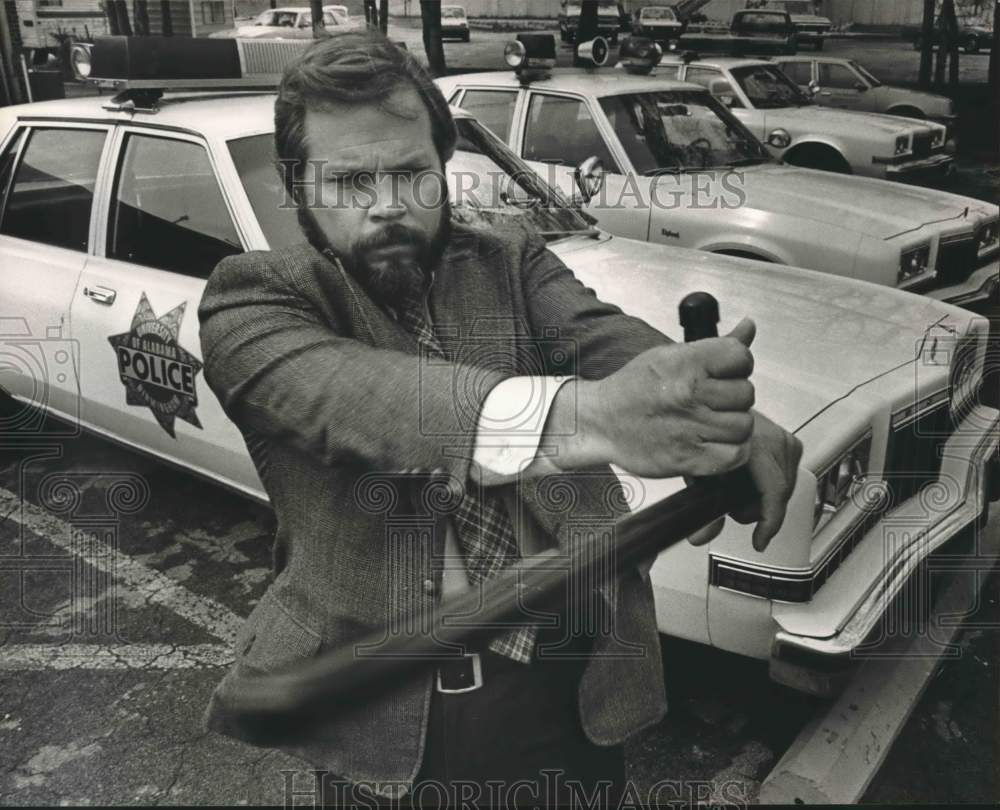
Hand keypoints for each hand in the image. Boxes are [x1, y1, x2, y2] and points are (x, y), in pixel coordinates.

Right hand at [573, 319, 757, 478]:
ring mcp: (689, 428)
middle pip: (746, 394)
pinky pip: (736, 455)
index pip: (741, 356)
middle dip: (733, 398)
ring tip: (711, 422)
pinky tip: (714, 441)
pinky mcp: (689, 459)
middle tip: (712, 401)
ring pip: (743, 426)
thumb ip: (715, 346)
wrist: (600, 422)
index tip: (724, 373)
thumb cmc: (635, 388)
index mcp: (684, 363)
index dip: (737, 365)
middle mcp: (688, 394)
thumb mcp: (670, 356)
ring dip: (732, 426)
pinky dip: (731, 451)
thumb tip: (749, 327)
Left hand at [685, 410, 802, 550]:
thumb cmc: (709, 438)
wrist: (715, 416)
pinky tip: (751, 482)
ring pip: (785, 489)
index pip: (774, 491)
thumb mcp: (700, 473)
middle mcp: (774, 439)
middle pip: (779, 494)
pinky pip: (788, 478)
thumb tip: (699, 537)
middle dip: (756, 510)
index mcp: (753, 444)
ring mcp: (786, 440)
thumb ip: (703, 508)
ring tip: (738, 490)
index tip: (760, 540)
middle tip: (732, 507)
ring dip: (763, 498)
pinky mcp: (792, 443)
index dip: (768, 522)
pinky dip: (771, 487)